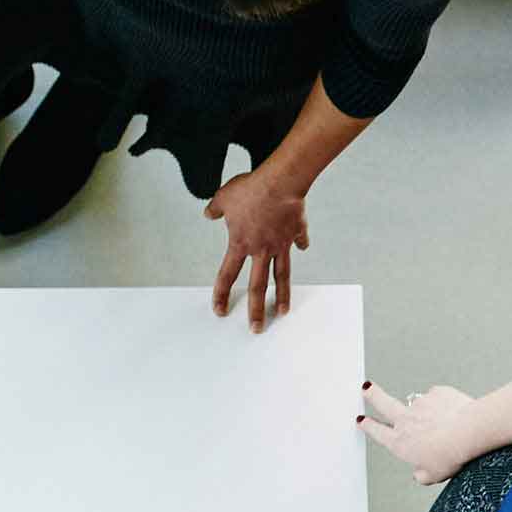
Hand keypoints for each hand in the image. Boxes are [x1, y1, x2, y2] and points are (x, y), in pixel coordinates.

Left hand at [204, 168, 308, 331]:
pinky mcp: (296, 231)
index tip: (220, 311)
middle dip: (256, 311)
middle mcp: (261, 250)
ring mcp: (281, 244)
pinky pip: (299, 240)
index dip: (221, 295)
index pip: (226, 276)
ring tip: (283, 312)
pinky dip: (300, 243)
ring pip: (282, 276)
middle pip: (257, 287)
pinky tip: (302, 247)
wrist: (281, 182)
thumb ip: (215, 209)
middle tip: (256, 329)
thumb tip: (208, 213)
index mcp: (240, 245)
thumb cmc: (251, 189)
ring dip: (282, 296)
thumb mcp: (224, 198)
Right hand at [356, 382, 487, 485]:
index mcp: (400, 443)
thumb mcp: (434, 475)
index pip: (377, 432)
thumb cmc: (452, 454)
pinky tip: (451, 412)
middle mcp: (405, 421)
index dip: (368, 426)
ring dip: (424, 409)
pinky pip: (436, 397)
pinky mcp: (436, 393)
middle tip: (366, 390)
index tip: (362, 420)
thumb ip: (422, 475)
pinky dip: (442, 404)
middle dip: (372, 396)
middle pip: (382, 404)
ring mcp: (420, 405)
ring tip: (438, 419)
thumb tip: (419, 475)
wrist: (470, 432)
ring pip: (416, 403)